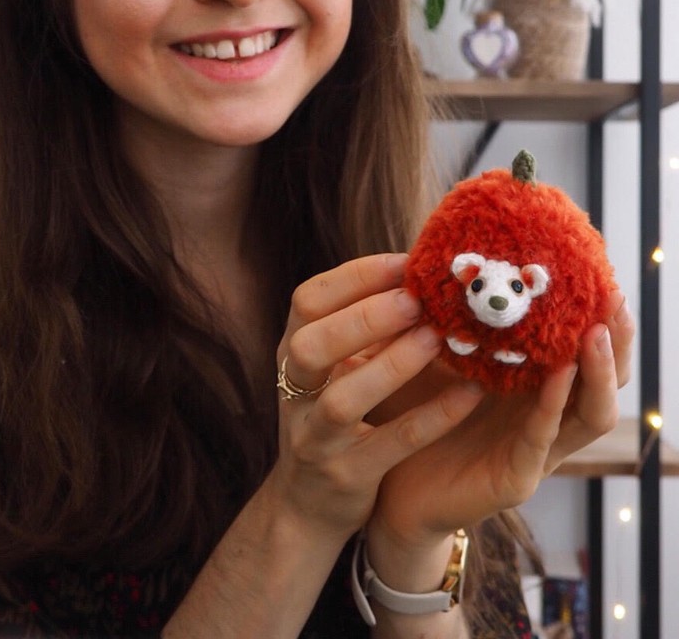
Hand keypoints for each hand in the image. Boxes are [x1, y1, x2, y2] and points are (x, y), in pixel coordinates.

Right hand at [266, 253, 484, 541]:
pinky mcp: (347, 475)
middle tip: (416, 300)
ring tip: (437, 338)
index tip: (405, 263)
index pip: (307, 302)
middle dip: (365, 318)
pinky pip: (390, 443)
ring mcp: (316, 437)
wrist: (307, 501)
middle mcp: (295, 391)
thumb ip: (360, 324)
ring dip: (391, 365)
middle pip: (311, 346)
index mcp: (292, 352)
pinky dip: (431, 416)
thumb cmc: (331, 414)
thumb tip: (419, 270)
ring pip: (342, 399)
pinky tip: (470, 393)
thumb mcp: (331, 366)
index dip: (354, 277)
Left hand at [367, 288, 633, 551]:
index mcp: (528, 386)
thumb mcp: (432, 360)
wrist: (386, 482)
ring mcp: (535, 451)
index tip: (599, 275)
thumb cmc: (410, 415)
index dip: (596, 317)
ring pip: (591, 414)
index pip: (580, 350)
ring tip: (596, 333)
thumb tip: (438, 261)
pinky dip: (553, 406)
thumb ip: (445, 323)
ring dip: (597, 372)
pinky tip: (558, 377)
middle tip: (614, 297)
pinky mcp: (516, 478)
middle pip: (603, 380)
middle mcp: (542, 417)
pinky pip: (543, 440)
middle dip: (615, 340)